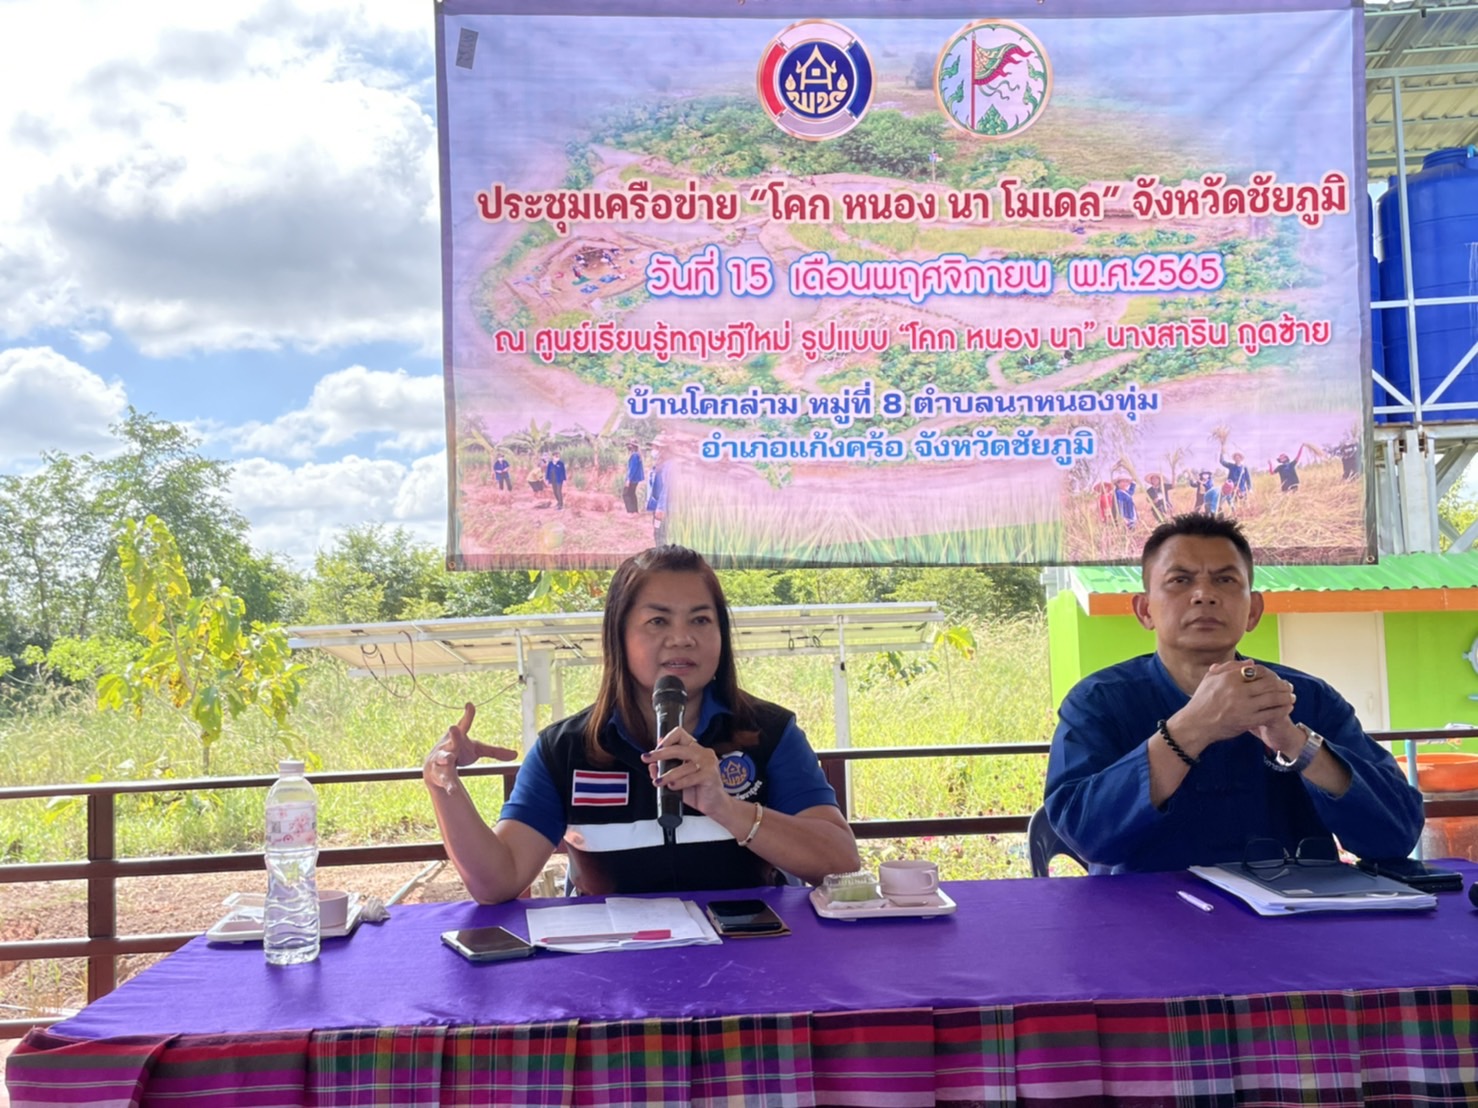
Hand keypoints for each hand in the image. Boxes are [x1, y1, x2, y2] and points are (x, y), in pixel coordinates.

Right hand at [424, 703, 517, 792]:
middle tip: (453, 727)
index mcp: (459, 737)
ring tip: (448, 759)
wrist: (433, 766)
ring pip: (443, 758)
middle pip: (452, 739)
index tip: (469, 705)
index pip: (464, 724)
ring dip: (445, 758)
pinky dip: (449, 785)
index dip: (468, 715)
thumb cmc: (458, 752)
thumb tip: (516, 754)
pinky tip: (452, 791)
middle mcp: (449, 745)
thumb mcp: (476, 749)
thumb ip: (495, 751)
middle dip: (453, 734)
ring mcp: (441, 759)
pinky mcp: (439, 774)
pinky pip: (444, 779)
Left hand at [641, 726, 726, 814]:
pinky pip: (690, 778)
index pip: (680, 734)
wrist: (715, 804)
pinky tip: (672, 786)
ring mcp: (708, 763)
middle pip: (678, 748)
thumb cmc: (698, 790)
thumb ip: (665, 770)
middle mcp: (702, 753)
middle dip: (659, 754)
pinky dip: (679, 783)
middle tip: (647, 759)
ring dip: (667, 775)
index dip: (666, 740)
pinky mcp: (710, 775)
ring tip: (659, 781)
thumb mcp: (678, 779)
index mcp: (695, 750)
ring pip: (682, 766)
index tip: (655, 749)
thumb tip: (652, 765)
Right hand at [1175, 661, 1295, 750]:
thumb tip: (1251, 663)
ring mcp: (1243, 706)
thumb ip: (1229, 667)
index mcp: (1229, 678)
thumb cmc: (1201, 701)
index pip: (1258, 671)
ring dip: (1286, 698)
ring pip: (1273, 699)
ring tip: (1292, 697)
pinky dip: (1282, 711)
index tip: (1276, 677)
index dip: (1270, 673)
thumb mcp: (1210, 678)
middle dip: (1283, 685)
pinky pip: (1271, 714)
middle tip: (1290, 687)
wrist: (1195, 724)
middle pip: (1269, 684)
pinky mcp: (1247, 720)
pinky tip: (1287, 709)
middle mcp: (1237, 691)